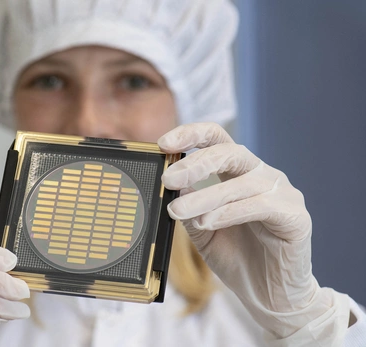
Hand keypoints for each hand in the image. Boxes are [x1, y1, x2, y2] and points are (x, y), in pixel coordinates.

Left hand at [158, 123, 348, 343]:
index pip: (217, 140)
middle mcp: (261, 176)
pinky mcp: (296, 215)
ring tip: (179, 211)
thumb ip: (189, 206)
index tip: (163, 143)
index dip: (191, 134)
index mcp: (238, 174)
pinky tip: (208, 222)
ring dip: (205, 196)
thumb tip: (172, 184)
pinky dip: (230, 212)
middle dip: (195, 163)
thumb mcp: (202, 230)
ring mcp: (282, 193)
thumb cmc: (236, 258)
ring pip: (241, 182)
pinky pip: (261, 205)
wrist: (268, 296)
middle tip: (168, 179)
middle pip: (229, 152)